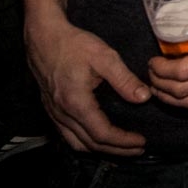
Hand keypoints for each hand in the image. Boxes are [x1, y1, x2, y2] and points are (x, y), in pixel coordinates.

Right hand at [25, 15, 149, 155]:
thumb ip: (125, 80)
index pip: (102, 134)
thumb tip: (144, 98)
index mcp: (76, 103)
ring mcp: (54, 113)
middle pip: (90, 144)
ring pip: (76, 143)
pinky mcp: (51, 109)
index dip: (123, 142)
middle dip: (116, 150)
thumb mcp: (105, 57)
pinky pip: (67, 135)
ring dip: (100, 150)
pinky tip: (97, 138)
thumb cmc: (74, 45)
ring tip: (121, 148)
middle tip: (137, 150)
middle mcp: (62, 114)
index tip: (142, 142)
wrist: (43, 37)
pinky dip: (85, 142)